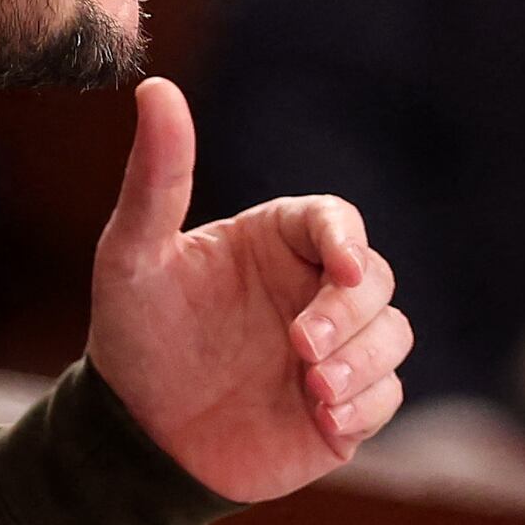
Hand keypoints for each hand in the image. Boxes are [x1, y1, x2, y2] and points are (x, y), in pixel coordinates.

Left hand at [86, 80, 409, 499]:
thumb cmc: (134, 335)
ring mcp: (335, 349)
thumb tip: (154, 87)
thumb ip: (155, 177)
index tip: (336, 270)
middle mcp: (312, 289)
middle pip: (375, 279)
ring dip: (364, 361)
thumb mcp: (132, 254)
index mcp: (277, 241)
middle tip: (301, 348)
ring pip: (392, 336)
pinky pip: (386, 397)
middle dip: (349, 313)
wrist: (136, 437)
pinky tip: (323, 420)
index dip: (347, 241)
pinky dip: (364, 407)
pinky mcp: (343, 408)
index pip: (337, 221)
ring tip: (313, 388)